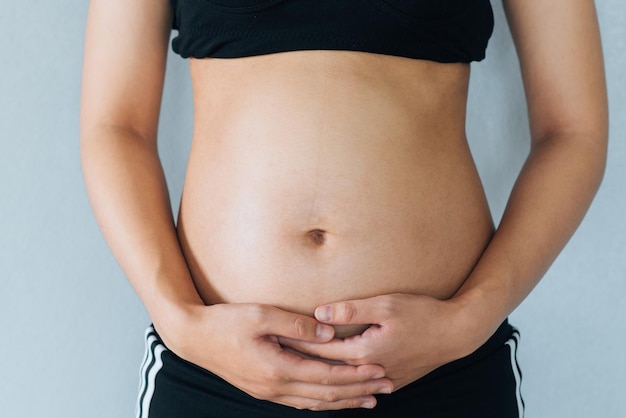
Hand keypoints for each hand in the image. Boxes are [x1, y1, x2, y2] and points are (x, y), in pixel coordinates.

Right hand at [159, 303, 393, 410]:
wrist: (194, 338)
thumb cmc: (226, 322)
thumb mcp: (261, 315)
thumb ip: (296, 323)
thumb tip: (328, 331)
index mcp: (277, 368)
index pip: (327, 376)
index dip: (356, 374)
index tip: (379, 370)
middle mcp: (275, 387)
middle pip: (326, 394)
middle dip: (358, 390)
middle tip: (386, 387)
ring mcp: (268, 392)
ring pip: (315, 403)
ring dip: (344, 401)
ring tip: (369, 399)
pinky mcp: (263, 390)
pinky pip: (300, 403)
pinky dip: (322, 403)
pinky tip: (334, 400)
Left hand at [278, 293, 480, 389]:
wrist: (457, 334)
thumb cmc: (423, 314)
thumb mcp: (386, 305)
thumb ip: (350, 310)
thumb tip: (319, 314)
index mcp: (365, 351)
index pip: (320, 349)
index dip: (297, 343)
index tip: (275, 338)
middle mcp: (370, 370)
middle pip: (327, 368)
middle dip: (301, 360)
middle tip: (276, 354)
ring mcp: (382, 379)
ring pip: (342, 380)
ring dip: (319, 373)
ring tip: (296, 367)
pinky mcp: (392, 380)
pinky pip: (359, 384)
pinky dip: (341, 381)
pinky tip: (331, 378)